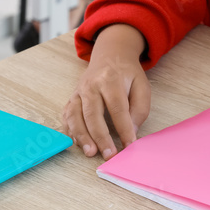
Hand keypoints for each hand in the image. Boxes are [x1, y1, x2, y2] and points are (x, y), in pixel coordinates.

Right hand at [62, 24, 150, 159]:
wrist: (110, 55)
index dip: (123, 128)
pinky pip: (67, 117)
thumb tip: (130, 131)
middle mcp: (90, 85)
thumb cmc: (127, 74)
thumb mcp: (142, 85)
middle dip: (101, 137)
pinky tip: (80, 143)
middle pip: (93, 114)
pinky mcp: (71, 99)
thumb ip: (139, 108)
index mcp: (110, 79)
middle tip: (109, 154)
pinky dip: (71, 131)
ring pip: (75, 116)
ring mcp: (78, 92)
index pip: (117, 107)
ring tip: (91, 152)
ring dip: (82, 136)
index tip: (129, 145)